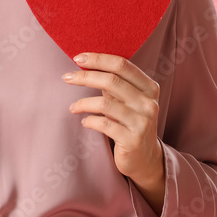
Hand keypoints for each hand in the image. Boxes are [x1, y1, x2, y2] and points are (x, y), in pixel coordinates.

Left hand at [62, 52, 165, 205]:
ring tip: (73, 107)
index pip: (122, 65)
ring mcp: (142, 122)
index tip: (78, 58)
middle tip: (67, 77)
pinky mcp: (132, 140)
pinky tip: (85, 121)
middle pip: (111, 81)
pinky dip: (90, 121)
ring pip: (105, 103)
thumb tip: (85, 63)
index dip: (98, 59)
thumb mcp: (127, 100)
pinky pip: (103, 124)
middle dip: (85, 77)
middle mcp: (149, 103)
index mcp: (149, 88)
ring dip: (83, 103)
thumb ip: (114, 83)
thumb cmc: (130, 122)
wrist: (145, 158)